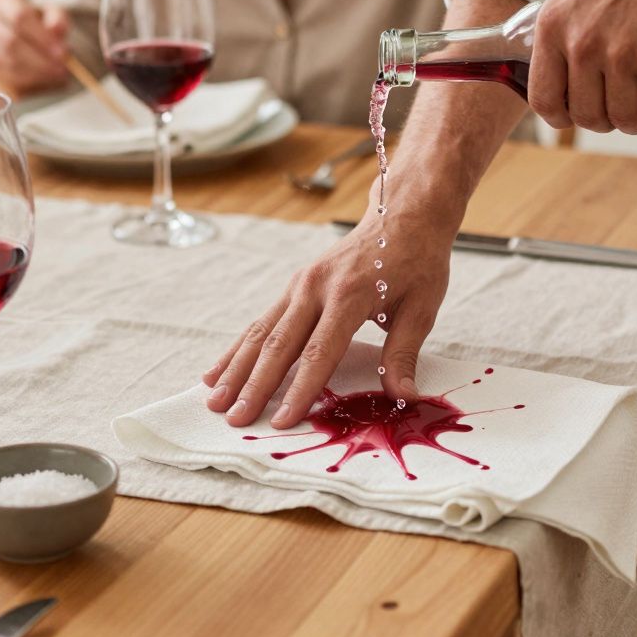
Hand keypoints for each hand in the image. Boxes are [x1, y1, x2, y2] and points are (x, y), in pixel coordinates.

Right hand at [0, 0, 70, 98]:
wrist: (27, 39)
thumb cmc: (41, 24)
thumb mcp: (54, 16)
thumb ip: (58, 20)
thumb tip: (56, 28)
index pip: (19, 16)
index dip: (41, 37)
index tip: (62, 53)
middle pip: (11, 41)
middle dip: (40, 58)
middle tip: (62, 69)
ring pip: (8, 61)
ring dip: (36, 72)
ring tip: (58, 75)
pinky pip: (5, 76)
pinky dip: (28, 81)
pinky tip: (45, 80)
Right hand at [203, 200, 455, 428]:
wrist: (402, 214)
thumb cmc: (417, 261)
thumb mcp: (422, 307)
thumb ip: (404, 354)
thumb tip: (405, 398)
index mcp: (347, 295)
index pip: (318, 352)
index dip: (299, 390)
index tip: (282, 422)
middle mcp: (314, 288)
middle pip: (278, 345)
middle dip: (254, 386)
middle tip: (235, 420)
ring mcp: (299, 285)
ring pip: (260, 332)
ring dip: (236, 369)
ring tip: (214, 400)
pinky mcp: (293, 286)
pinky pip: (261, 321)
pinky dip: (237, 349)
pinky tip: (217, 371)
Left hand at [527, 0, 636, 134]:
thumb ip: (560, 12)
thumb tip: (552, 36)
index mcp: (554, 26)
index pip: (543, 96)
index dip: (558, 116)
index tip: (571, 117)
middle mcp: (582, 44)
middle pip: (584, 114)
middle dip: (601, 121)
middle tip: (615, 114)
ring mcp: (622, 54)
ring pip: (621, 117)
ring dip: (632, 123)